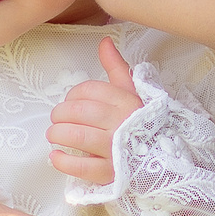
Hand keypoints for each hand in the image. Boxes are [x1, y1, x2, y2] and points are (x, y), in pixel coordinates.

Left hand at [47, 38, 144, 185]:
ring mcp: (115, 150)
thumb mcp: (132, 93)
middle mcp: (121, 125)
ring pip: (78, 136)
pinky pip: (81, 167)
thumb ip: (116, 67)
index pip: (90, 91)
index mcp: (126, 103)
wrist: (160, 161)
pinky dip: (63, 161)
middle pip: (80, 112)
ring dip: (58, 134)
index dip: (73, 94)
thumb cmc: (140, 124)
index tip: (70, 101)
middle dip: (60, 114)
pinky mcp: (109, 174)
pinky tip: (56, 156)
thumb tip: (105, 41)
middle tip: (56, 118)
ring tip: (53, 134)